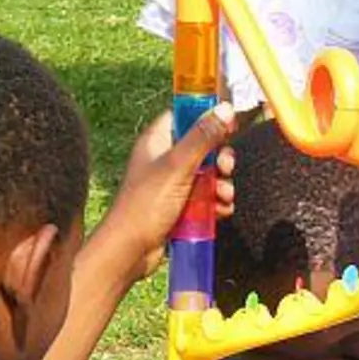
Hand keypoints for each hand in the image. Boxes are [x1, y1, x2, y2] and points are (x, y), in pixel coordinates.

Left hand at [100, 104, 238, 278]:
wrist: (130, 250)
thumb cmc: (146, 204)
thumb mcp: (177, 166)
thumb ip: (203, 137)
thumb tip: (225, 108)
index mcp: (158, 140)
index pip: (185, 115)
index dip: (207, 117)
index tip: (228, 124)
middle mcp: (164, 159)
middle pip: (203, 147)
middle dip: (220, 159)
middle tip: (225, 168)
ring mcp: (172, 184)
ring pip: (208, 175)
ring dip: (222, 184)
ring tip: (223, 196)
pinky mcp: (180, 206)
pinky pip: (205, 198)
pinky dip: (216, 203)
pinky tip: (221, 212)